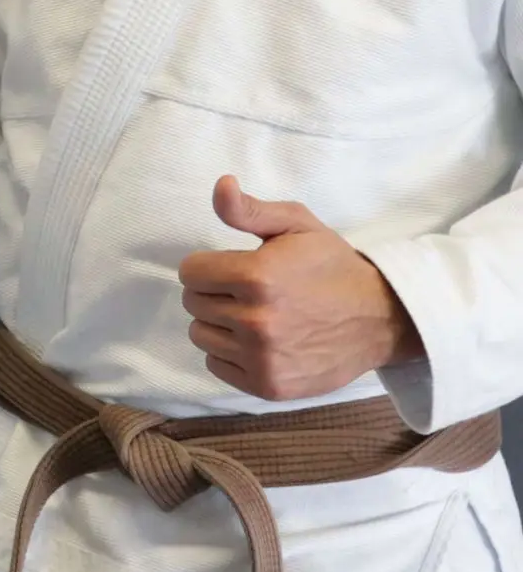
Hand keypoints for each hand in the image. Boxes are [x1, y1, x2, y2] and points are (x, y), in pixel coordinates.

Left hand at [178, 176, 421, 401]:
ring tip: (254, 315)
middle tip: (248, 291)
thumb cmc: (333, 266)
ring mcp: (262, 358)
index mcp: (257, 277)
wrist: (381, 318)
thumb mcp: (297, 225)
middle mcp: (256, 321)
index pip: (190, 272)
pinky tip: (259, 341)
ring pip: (200, 335)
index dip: (208, 265)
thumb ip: (250, 209)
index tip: (233, 267)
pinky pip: (216, 365)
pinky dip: (230, 353)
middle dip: (214, 292)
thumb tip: (221, 185)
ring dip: (219, 323)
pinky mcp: (268, 386)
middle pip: (193, 304)